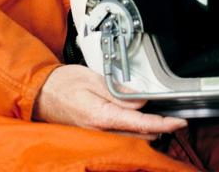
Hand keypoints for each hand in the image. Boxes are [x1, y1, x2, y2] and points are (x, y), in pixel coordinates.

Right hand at [33, 64, 186, 136]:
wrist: (39, 94)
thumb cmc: (62, 84)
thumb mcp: (94, 79)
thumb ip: (120, 91)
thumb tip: (141, 99)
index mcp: (102, 116)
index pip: (140, 123)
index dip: (163, 123)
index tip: (178, 122)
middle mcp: (100, 131)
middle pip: (139, 136)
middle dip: (158, 128)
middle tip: (172, 116)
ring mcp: (96, 136)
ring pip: (130, 139)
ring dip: (146, 130)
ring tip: (159, 117)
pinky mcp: (93, 135)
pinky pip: (119, 137)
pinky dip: (132, 130)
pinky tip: (137, 121)